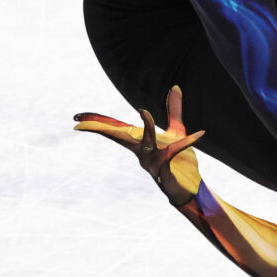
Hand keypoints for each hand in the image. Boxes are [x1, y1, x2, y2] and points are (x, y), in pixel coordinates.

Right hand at [74, 85, 206, 203]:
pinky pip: (173, 153)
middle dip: (100, 128)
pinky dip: (186, 142)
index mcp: (140, 143)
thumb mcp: (177, 132)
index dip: (98, 123)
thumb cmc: (180, 163)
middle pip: (118, 136)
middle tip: (78, 123)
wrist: (191, 189)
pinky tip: (199, 133)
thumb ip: (174, 110)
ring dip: (145, 126)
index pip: (116, 129)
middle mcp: (141, 152)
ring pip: (145, 142)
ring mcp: (152, 162)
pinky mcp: (166, 170)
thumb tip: (176, 87)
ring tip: (143, 110)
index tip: (77, 117)